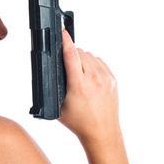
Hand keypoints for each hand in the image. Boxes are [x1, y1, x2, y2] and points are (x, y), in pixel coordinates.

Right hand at [58, 29, 119, 144]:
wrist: (102, 132)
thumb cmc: (79, 122)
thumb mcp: (59, 105)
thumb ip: (55, 87)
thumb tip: (51, 71)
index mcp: (79, 85)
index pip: (71, 55)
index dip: (65, 40)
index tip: (61, 31)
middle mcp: (94, 79)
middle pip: (80, 53)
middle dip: (71, 54)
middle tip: (66, 65)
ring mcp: (106, 78)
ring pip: (90, 56)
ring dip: (82, 58)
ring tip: (77, 72)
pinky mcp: (113, 79)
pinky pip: (99, 62)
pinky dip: (92, 64)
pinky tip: (88, 75)